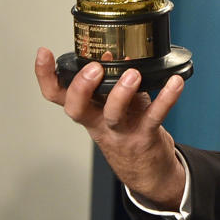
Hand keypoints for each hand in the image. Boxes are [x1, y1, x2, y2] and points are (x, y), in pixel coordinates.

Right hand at [35, 47, 186, 208]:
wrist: (147, 170)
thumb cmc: (129, 129)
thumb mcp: (113, 104)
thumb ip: (111, 81)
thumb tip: (112, 49)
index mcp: (88, 111)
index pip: (57, 96)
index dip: (45, 77)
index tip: (44, 53)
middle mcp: (99, 123)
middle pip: (76, 108)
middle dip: (81, 87)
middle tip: (93, 68)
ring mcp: (121, 131)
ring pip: (113, 114)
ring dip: (121, 93)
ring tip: (132, 74)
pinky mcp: (145, 136)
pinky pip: (155, 116)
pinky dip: (167, 98)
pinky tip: (175, 83)